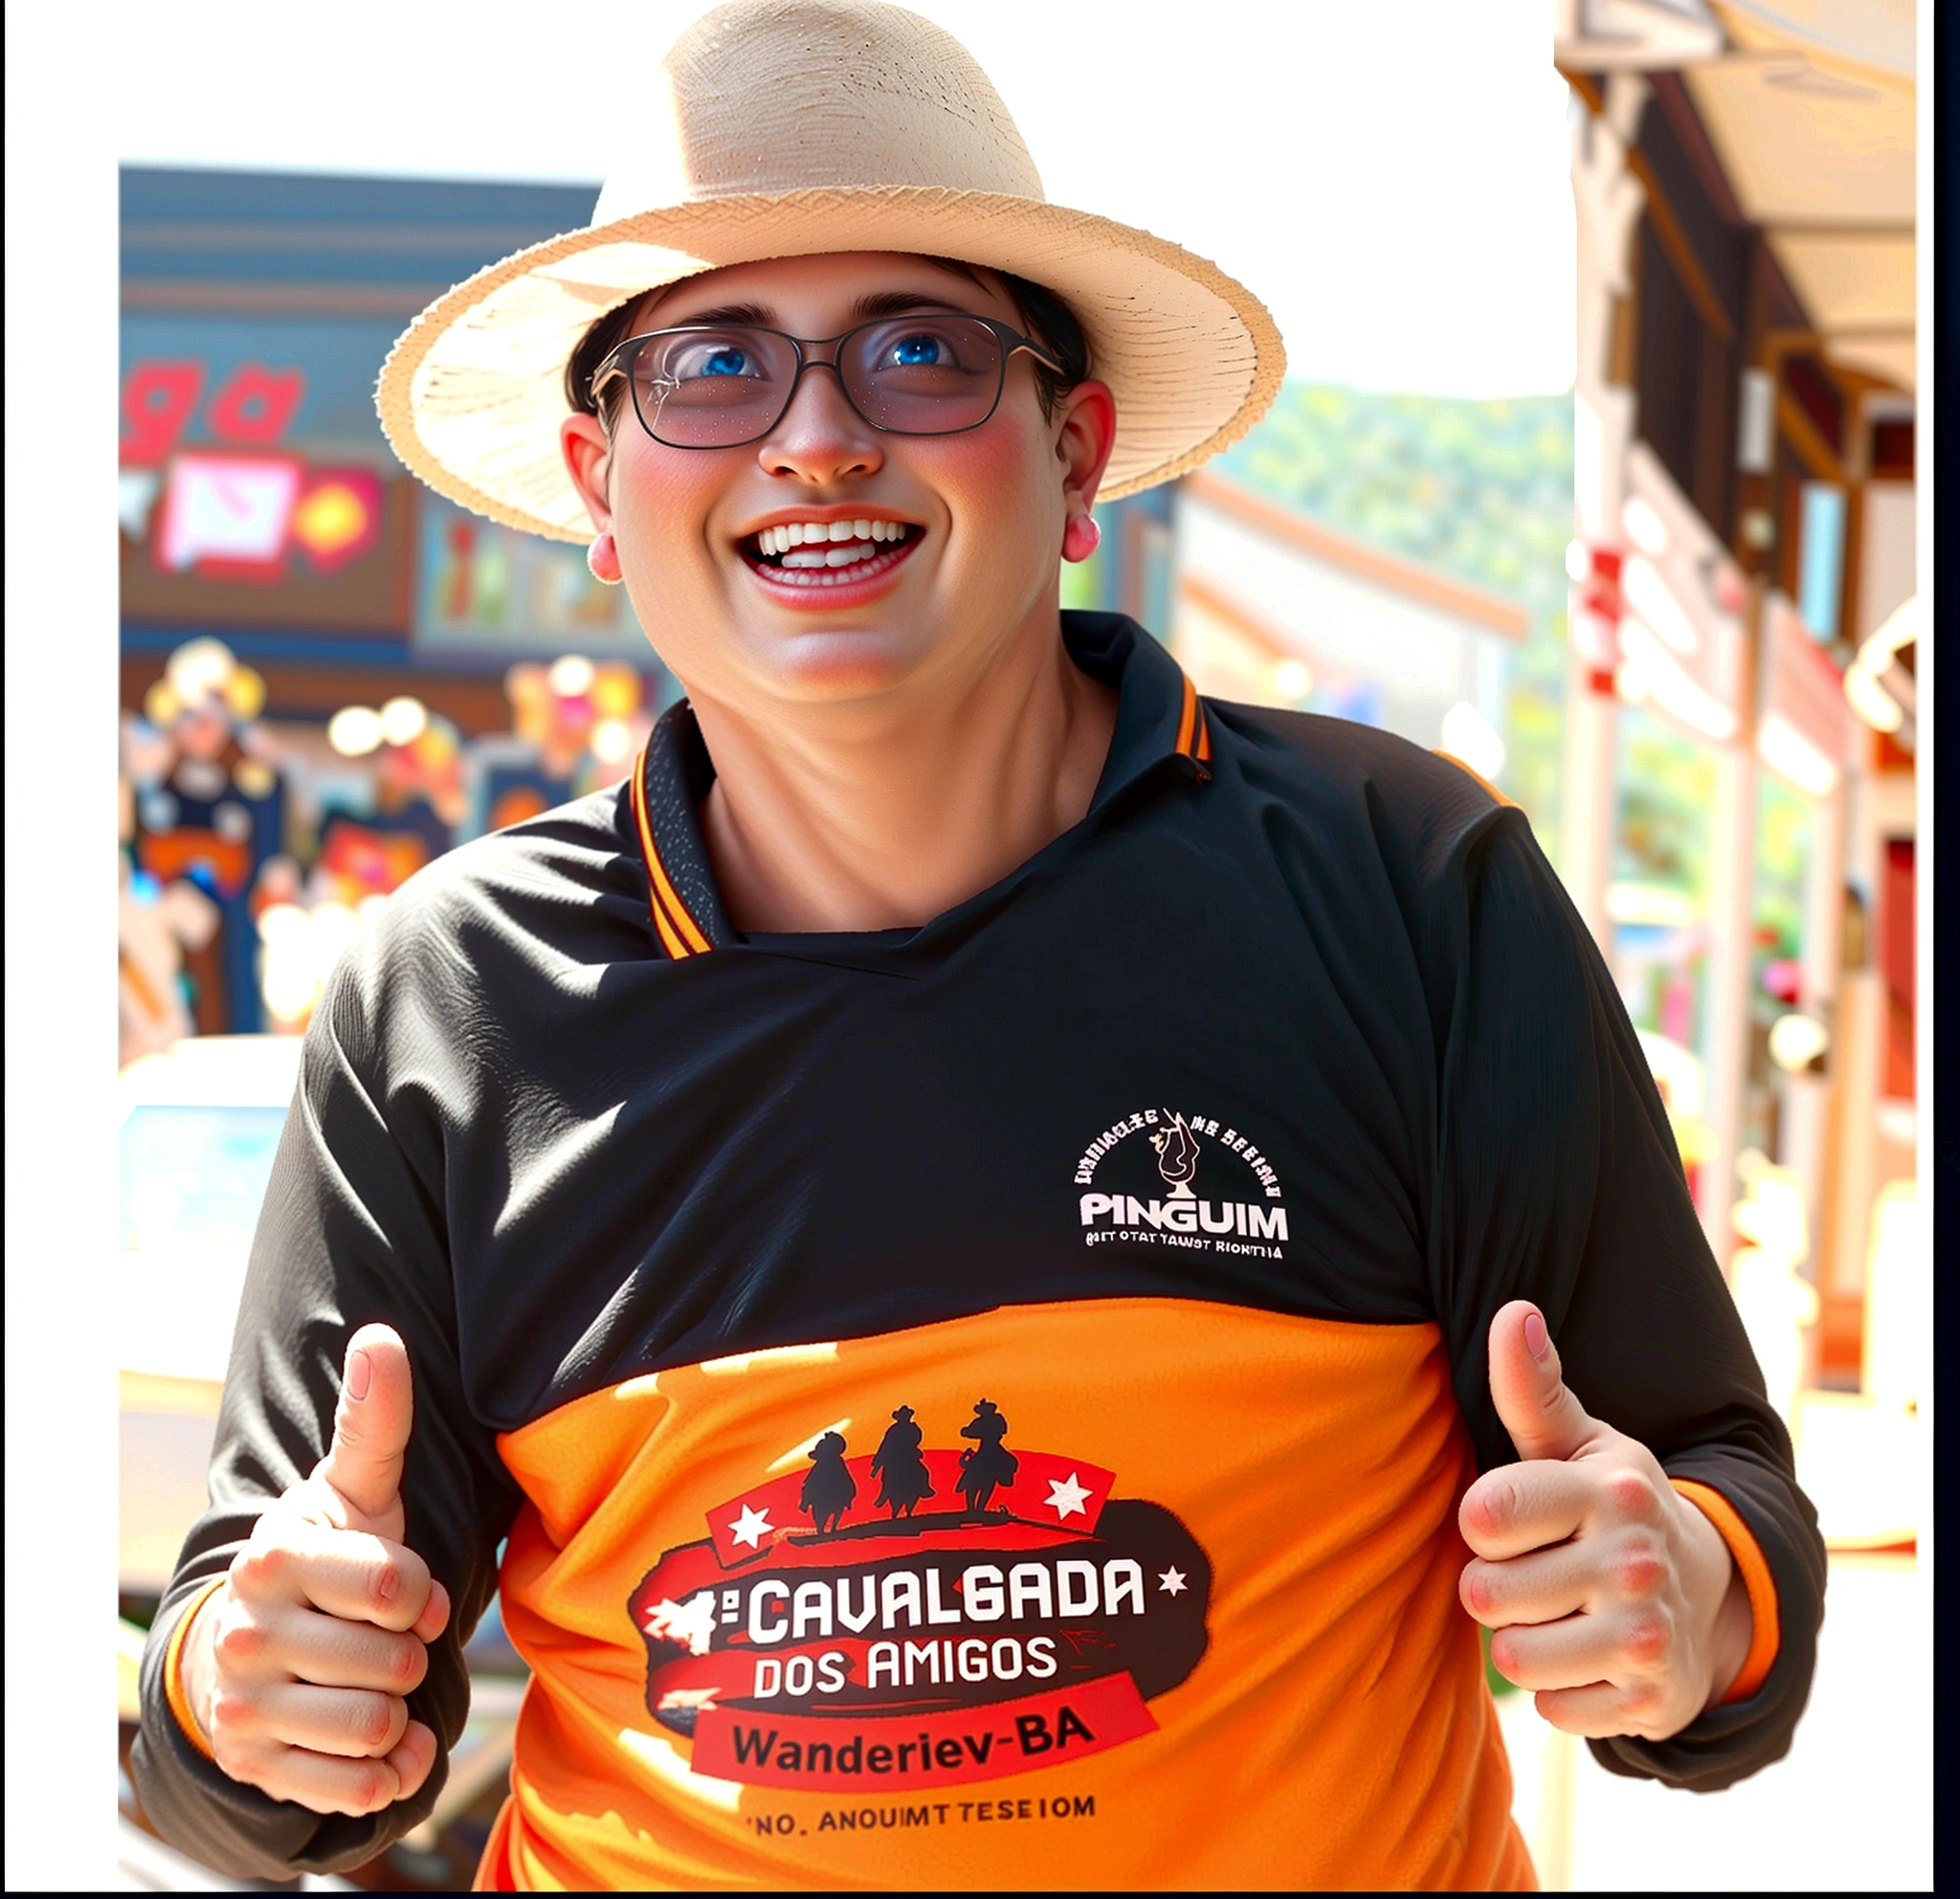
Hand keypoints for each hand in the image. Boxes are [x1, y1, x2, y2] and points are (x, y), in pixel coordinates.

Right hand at [179, 1325, 450, 1814]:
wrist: (252, 1647)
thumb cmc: (329, 1558)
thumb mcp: (356, 1489)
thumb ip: (376, 1421)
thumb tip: (381, 1336)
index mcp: (279, 1555)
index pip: (399, 1587)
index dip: (424, 1594)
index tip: (408, 1592)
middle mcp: (246, 1630)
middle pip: (394, 1662)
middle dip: (410, 1655)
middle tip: (385, 1641)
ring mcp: (245, 1704)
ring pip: (376, 1725)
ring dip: (398, 1710)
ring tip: (377, 1682)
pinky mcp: (255, 1766)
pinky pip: (356, 1787)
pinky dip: (386, 1770)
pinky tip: (377, 1738)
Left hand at [1458, 1301, 1751, 1740]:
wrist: (1706, 1592)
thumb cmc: (1606, 1504)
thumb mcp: (1575, 1443)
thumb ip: (1531, 1388)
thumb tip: (1514, 1312)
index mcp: (1607, 1489)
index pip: (1482, 1515)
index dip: (1481, 1523)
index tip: (1512, 1517)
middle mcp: (1636, 1559)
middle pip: (1485, 1595)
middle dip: (1495, 1588)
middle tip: (1538, 1571)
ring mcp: (1648, 1634)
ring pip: (1512, 1658)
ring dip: (1521, 1642)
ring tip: (1559, 1612)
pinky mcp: (1652, 1700)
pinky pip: (1553, 1710)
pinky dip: (1561, 1691)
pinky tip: (1590, 1657)